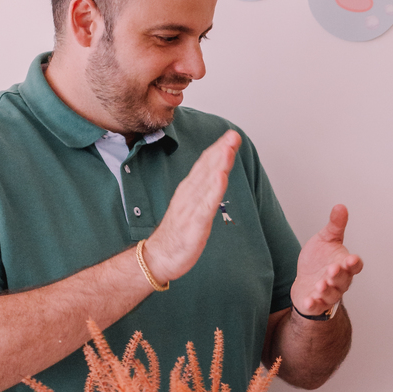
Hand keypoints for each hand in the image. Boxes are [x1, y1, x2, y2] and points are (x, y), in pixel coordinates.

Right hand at [143, 130, 239, 283]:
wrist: (159, 256)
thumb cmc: (177, 233)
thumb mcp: (192, 208)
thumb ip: (202, 192)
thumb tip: (214, 177)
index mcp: (189, 191)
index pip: (205, 165)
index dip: (218, 150)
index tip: (231, 136)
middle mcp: (189, 195)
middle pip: (206, 169)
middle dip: (220, 151)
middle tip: (233, 135)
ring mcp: (191, 208)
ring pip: (206, 182)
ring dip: (218, 164)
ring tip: (228, 148)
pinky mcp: (194, 224)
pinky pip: (205, 205)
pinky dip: (212, 190)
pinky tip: (219, 178)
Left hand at [291, 204, 363, 315]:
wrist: (305, 282)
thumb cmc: (319, 261)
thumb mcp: (326, 239)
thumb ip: (335, 226)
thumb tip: (340, 206)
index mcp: (344, 264)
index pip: (354, 266)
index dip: (354, 263)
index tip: (352, 259)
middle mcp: (339, 281)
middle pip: (343, 280)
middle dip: (338, 275)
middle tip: (332, 270)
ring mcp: (328, 294)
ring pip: (332, 294)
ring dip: (327, 290)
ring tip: (321, 285)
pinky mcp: (315, 303)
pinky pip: (317, 306)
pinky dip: (314, 304)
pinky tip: (310, 301)